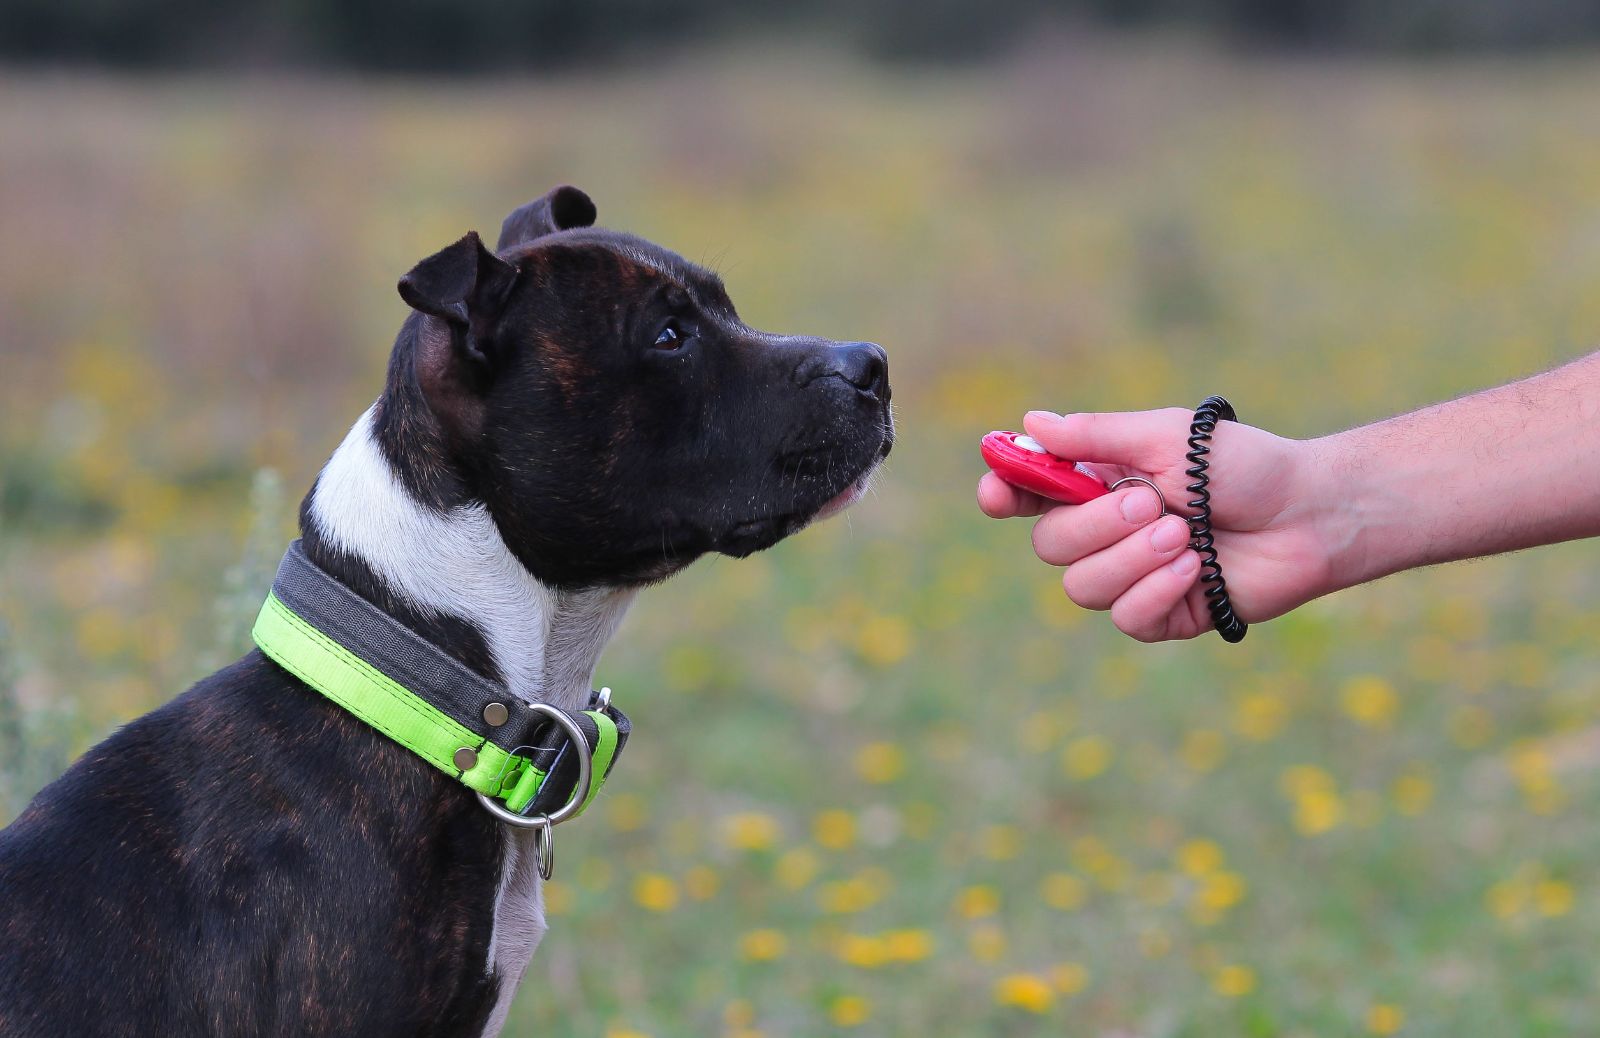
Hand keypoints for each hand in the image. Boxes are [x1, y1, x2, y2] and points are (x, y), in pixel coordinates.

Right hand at [978, 409, 1341, 641]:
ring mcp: (1131, 576)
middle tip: (1151, 502)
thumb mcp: (1168, 438)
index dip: (1004, 493)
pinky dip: (1156, 589)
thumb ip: (1097, 436)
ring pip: (1082, 587)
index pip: (1028, 494)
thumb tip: (1031, 423)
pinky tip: (1197, 567)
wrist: (1309, 513)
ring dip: (1132, 558)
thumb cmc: (1243, 465)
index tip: (998, 492)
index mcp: (1098, 483)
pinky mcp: (1163, 614)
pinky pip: (1126, 617)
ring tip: (1185, 534)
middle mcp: (1106, 531)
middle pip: (1050, 545)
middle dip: (1096, 525)